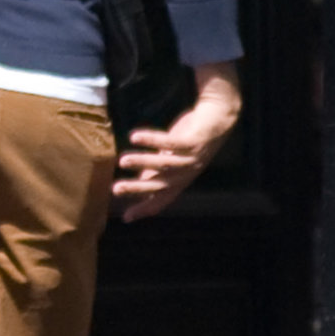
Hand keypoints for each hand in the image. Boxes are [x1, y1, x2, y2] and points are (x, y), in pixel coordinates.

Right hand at [113, 63, 241, 221]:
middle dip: (137, 188)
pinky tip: (135, 137)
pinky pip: (171, 142)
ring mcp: (191, 158)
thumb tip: (139, 181)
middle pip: (160, 185)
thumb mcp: (173, 157)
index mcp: (180, 181)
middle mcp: (186, 173)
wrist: (218, 119)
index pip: (161, 200)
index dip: (144, 209)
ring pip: (164, 164)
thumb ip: (158, 170)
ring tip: (122, 161)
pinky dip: (152, 140)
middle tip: (116, 189)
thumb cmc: (191, 138)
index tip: (126, 217)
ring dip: (142, 162)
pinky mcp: (193, 142)